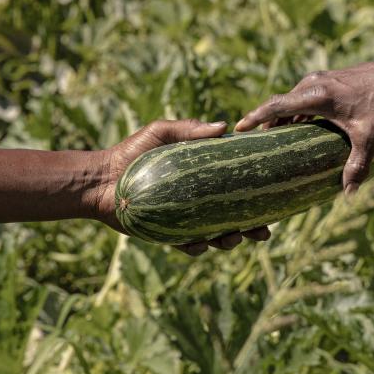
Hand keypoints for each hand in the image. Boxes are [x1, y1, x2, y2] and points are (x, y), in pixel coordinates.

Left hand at [95, 119, 270, 255]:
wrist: (100, 178)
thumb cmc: (131, 152)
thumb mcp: (161, 132)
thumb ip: (189, 128)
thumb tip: (224, 126)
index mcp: (203, 177)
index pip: (236, 186)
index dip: (255, 194)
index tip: (272, 198)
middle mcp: (198, 200)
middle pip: (234, 216)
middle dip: (252, 227)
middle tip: (262, 232)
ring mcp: (186, 219)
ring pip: (216, 236)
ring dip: (228, 240)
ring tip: (231, 238)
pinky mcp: (169, 235)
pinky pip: (189, 246)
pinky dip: (197, 247)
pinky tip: (199, 243)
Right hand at [235, 57, 373, 192]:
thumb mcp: (370, 138)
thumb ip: (357, 166)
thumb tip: (348, 194)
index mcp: (317, 96)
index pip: (276, 105)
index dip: (255, 116)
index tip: (238, 128)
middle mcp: (313, 84)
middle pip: (281, 104)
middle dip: (267, 122)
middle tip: (256, 144)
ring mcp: (320, 79)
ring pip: (293, 100)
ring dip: (283, 117)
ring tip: (275, 138)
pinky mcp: (328, 80)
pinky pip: (303, 96)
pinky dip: (296, 111)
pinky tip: (299, 127)